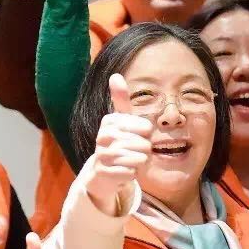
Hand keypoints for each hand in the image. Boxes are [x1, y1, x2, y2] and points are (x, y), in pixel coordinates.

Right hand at [84, 75, 152, 212]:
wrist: (102, 170)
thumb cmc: (118, 141)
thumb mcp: (121, 120)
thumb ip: (120, 99)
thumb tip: (115, 75)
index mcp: (109, 121)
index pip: (145, 127)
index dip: (147, 134)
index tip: (138, 134)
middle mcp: (102, 136)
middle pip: (143, 144)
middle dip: (144, 150)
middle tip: (134, 150)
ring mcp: (102, 155)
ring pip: (138, 158)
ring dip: (139, 162)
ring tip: (131, 160)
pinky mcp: (103, 172)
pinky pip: (130, 173)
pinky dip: (132, 173)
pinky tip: (124, 170)